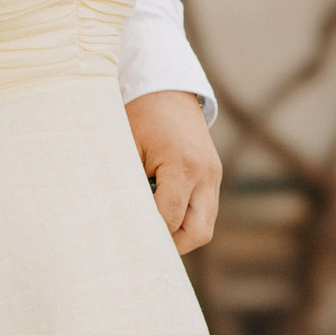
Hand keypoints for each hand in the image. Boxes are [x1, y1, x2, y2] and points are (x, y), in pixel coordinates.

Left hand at [126, 89, 221, 253]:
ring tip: (150, 231)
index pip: (169, 219)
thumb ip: (128, 186)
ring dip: (179, 235)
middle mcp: (206, 174)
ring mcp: (214, 176)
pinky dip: (185, 221)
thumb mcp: (128, 147)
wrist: (168, 88)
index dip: (148, 234)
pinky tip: (160, 217)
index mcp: (184, 165)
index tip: (126, 242)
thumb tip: (122, 224)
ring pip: (204, 227)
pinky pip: (204, 213)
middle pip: (198, 233)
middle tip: (141, 245)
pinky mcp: (213, 176)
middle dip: (170, 245)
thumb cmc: (140, 116)